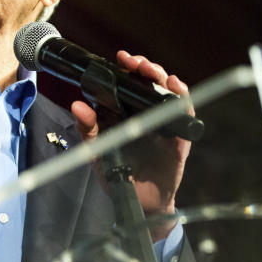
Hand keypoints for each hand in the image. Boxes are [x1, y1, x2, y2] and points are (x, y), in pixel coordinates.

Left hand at [70, 51, 191, 240]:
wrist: (140, 203)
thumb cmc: (119, 177)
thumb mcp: (97, 152)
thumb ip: (88, 129)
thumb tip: (77, 105)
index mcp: (128, 114)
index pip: (130, 84)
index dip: (127, 68)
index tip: (120, 58)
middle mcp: (147, 114)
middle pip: (150, 82)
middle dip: (144, 66)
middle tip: (133, 62)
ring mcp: (164, 124)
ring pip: (167, 91)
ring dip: (161, 76)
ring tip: (150, 70)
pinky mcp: (179, 137)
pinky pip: (184, 113)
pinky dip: (181, 97)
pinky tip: (174, 86)